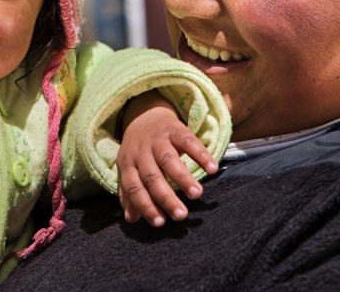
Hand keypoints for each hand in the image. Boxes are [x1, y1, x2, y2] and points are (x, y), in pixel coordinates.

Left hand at [116, 91, 218, 226]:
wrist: (146, 116)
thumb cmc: (140, 152)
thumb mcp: (129, 169)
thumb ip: (129, 194)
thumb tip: (132, 219)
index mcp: (128, 164)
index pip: (134, 187)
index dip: (146, 205)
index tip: (160, 223)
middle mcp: (141, 152)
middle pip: (152, 177)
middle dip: (166, 197)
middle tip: (181, 215)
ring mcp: (158, 139)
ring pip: (169, 160)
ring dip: (183, 178)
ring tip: (197, 194)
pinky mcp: (175, 129)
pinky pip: (189, 141)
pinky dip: (201, 155)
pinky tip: (212, 169)